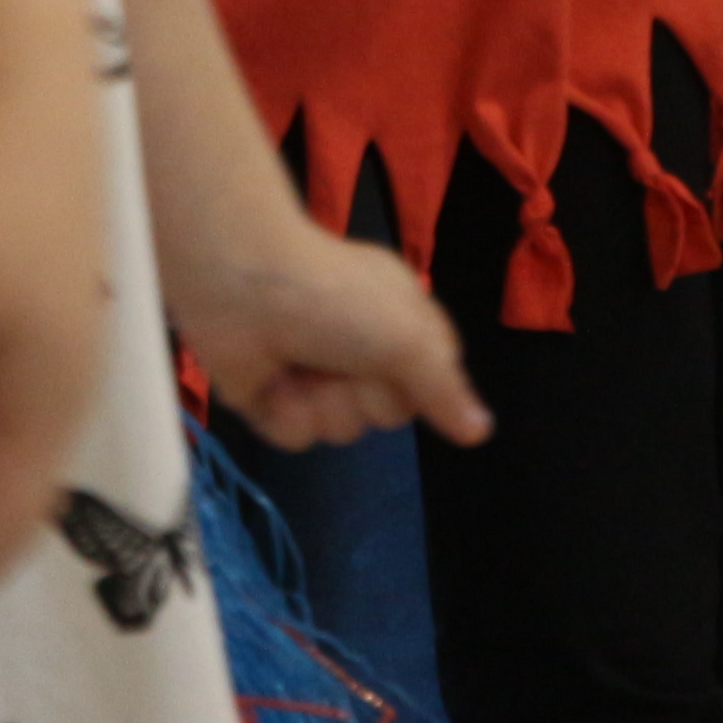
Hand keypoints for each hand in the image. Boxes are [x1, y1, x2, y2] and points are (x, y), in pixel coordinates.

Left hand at [167, 206, 493, 453]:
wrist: (242, 285)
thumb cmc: (335, 299)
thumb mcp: (407, 337)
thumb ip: (444, 389)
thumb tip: (481, 432)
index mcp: (399, 320)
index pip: (434, 377)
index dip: (424, 382)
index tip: (405, 362)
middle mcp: (361, 349)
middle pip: (389, 412)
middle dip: (368, 395)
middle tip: (347, 360)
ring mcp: (315, 375)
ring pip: (342, 428)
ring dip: (323, 403)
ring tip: (302, 367)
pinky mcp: (272, 398)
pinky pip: (297, 436)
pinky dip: (286, 413)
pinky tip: (274, 382)